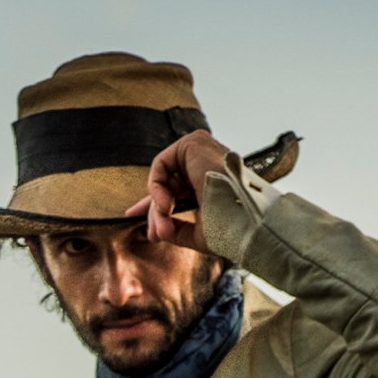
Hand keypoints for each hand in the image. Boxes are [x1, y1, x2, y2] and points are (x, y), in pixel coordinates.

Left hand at [123, 129, 232, 248]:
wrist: (244, 221)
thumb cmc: (231, 230)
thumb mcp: (199, 234)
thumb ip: (177, 230)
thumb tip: (155, 232)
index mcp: (213, 183)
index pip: (176, 189)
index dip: (154, 204)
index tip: (133, 215)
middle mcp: (209, 165)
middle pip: (168, 184)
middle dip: (155, 210)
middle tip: (154, 233)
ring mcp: (203, 152)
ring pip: (164, 176)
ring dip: (158, 202)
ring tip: (165, 222)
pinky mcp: (194, 143)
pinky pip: (161, 163)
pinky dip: (156, 185)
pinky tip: (165, 203)